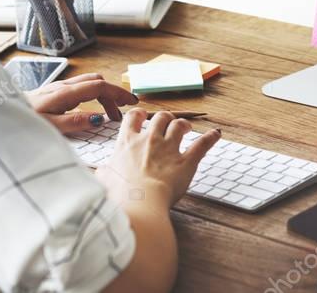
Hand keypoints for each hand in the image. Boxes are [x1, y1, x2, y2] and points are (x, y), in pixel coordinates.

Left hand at [25, 72, 137, 134]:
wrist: (1, 113)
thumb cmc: (24, 121)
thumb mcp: (50, 127)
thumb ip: (74, 122)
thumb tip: (99, 118)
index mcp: (65, 93)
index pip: (99, 86)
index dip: (118, 93)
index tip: (131, 103)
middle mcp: (63, 86)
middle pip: (97, 82)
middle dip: (113, 94)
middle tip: (122, 113)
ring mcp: (58, 87)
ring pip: (88, 83)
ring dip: (103, 94)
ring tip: (109, 114)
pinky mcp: (53, 92)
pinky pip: (80, 88)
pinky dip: (92, 95)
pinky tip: (90, 110)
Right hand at [96, 108, 221, 208]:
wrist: (138, 203)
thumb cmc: (119, 194)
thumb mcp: (104, 180)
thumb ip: (104, 173)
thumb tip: (100, 173)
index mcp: (128, 143)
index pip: (134, 117)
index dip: (140, 114)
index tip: (143, 116)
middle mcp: (149, 140)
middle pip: (160, 117)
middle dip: (165, 118)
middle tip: (167, 123)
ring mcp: (169, 149)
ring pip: (179, 125)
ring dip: (183, 124)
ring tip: (186, 127)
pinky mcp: (186, 162)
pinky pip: (201, 145)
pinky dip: (210, 138)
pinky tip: (217, 134)